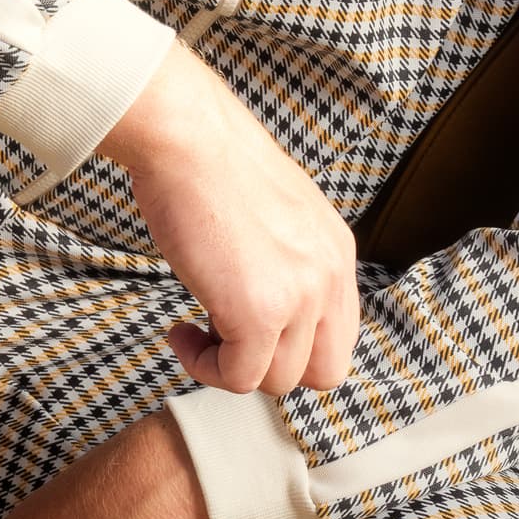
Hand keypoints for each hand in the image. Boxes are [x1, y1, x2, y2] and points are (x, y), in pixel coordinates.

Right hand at [101, 37, 358, 396]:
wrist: (187, 138)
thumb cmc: (211, 164)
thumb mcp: (275, 216)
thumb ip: (286, 261)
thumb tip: (260, 304)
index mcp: (337, 252)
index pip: (338, 336)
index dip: (291, 347)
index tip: (247, 328)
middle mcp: (330, 275)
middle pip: (323, 372)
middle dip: (271, 368)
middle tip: (226, 339)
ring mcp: (300, 296)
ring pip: (277, 381)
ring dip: (229, 365)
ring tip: (194, 328)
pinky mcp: (260, 312)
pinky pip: (238, 377)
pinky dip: (203, 366)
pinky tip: (180, 330)